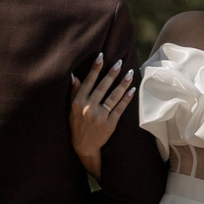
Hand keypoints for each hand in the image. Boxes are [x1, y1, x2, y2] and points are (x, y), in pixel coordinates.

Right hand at [69, 56, 135, 176]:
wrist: (84, 147)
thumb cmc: (77, 125)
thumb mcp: (71, 109)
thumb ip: (74, 93)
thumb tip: (75, 76)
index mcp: (78, 103)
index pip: (88, 82)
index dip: (95, 69)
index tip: (101, 57)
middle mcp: (88, 109)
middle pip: (102, 88)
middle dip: (112, 74)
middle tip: (120, 62)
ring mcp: (100, 117)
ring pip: (113, 97)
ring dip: (123, 85)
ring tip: (130, 74)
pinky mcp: (109, 125)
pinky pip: (120, 109)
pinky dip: (126, 99)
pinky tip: (132, 90)